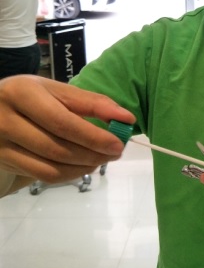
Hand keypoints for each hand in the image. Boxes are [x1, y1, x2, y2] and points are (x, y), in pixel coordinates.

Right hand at [0, 75, 134, 184]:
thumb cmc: (30, 98)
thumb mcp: (55, 91)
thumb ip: (91, 103)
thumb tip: (126, 118)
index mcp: (22, 93)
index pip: (63, 122)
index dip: (94, 136)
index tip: (119, 142)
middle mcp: (6, 120)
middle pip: (57, 147)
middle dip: (93, 153)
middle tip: (116, 152)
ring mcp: (1, 145)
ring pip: (51, 166)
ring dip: (84, 166)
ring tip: (102, 158)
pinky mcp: (4, 162)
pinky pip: (43, 176)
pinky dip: (70, 174)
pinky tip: (83, 165)